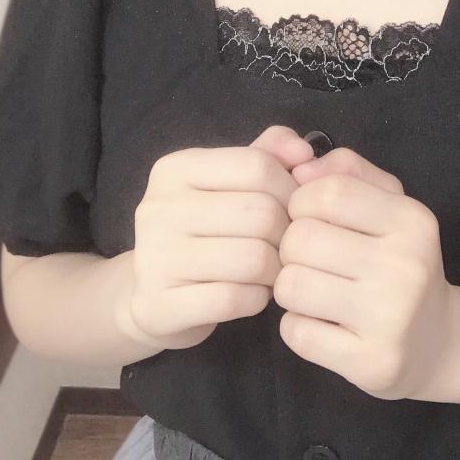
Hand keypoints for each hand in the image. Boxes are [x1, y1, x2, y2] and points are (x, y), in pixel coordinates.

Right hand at [122, 126, 314, 350]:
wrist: (153, 298)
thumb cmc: (206, 231)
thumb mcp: (231, 182)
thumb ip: (270, 153)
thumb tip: (305, 153)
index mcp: (176, 168)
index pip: (256, 165)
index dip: (291, 188)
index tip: (294, 208)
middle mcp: (158, 207)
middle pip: (261, 213)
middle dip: (287, 234)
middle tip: (285, 246)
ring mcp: (154, 258)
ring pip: (254, 259)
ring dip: (276, 270)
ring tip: (270, 270)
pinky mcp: (159, 306)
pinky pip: (235, 299)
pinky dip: (256, 299)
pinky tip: (251, 295)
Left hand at [275, 146, 459, 401]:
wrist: (440, 341)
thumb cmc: (402, 261)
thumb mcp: (390, 203)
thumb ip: (347, 171)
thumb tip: (299, 167)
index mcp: (412, 221)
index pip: (328, 193)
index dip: (302, 202)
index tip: (309, 217)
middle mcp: (406, 267)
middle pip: (300, 239)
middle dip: (291, 247)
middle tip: (309, 259)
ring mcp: (391, 319)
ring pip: (291, 286)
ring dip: (290, 287)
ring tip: (313, 289)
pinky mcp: (370, 363)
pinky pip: (296, 332)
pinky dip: (297, 325)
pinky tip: (322, 323)